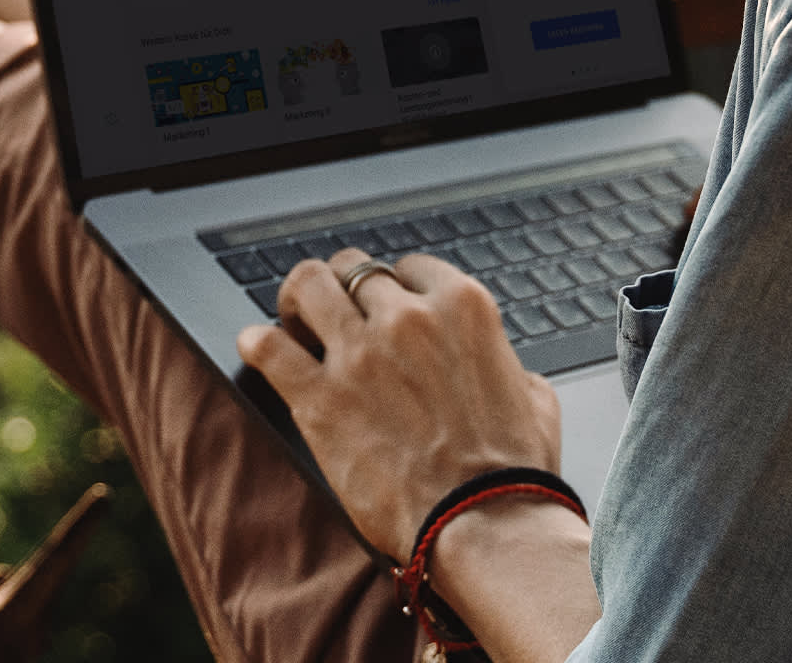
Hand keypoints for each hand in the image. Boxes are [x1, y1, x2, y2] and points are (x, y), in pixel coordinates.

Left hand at [233, 248, 563, 559]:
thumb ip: (504, 363)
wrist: (484, 523)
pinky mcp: (320, 397)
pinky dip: (257, 343)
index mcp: (463, 309)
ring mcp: (360, 353)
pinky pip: (268, 347)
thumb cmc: (513, 472)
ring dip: (297, 300)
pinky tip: (257, 349)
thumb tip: (495, 363)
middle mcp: (408, 318)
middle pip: (354, 269)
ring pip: (307, 285)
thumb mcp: (534, 397)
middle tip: (334, 313)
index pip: (410, 268)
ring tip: (294, 321)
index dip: (394, 288)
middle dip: (342, 287)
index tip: (384, 309)